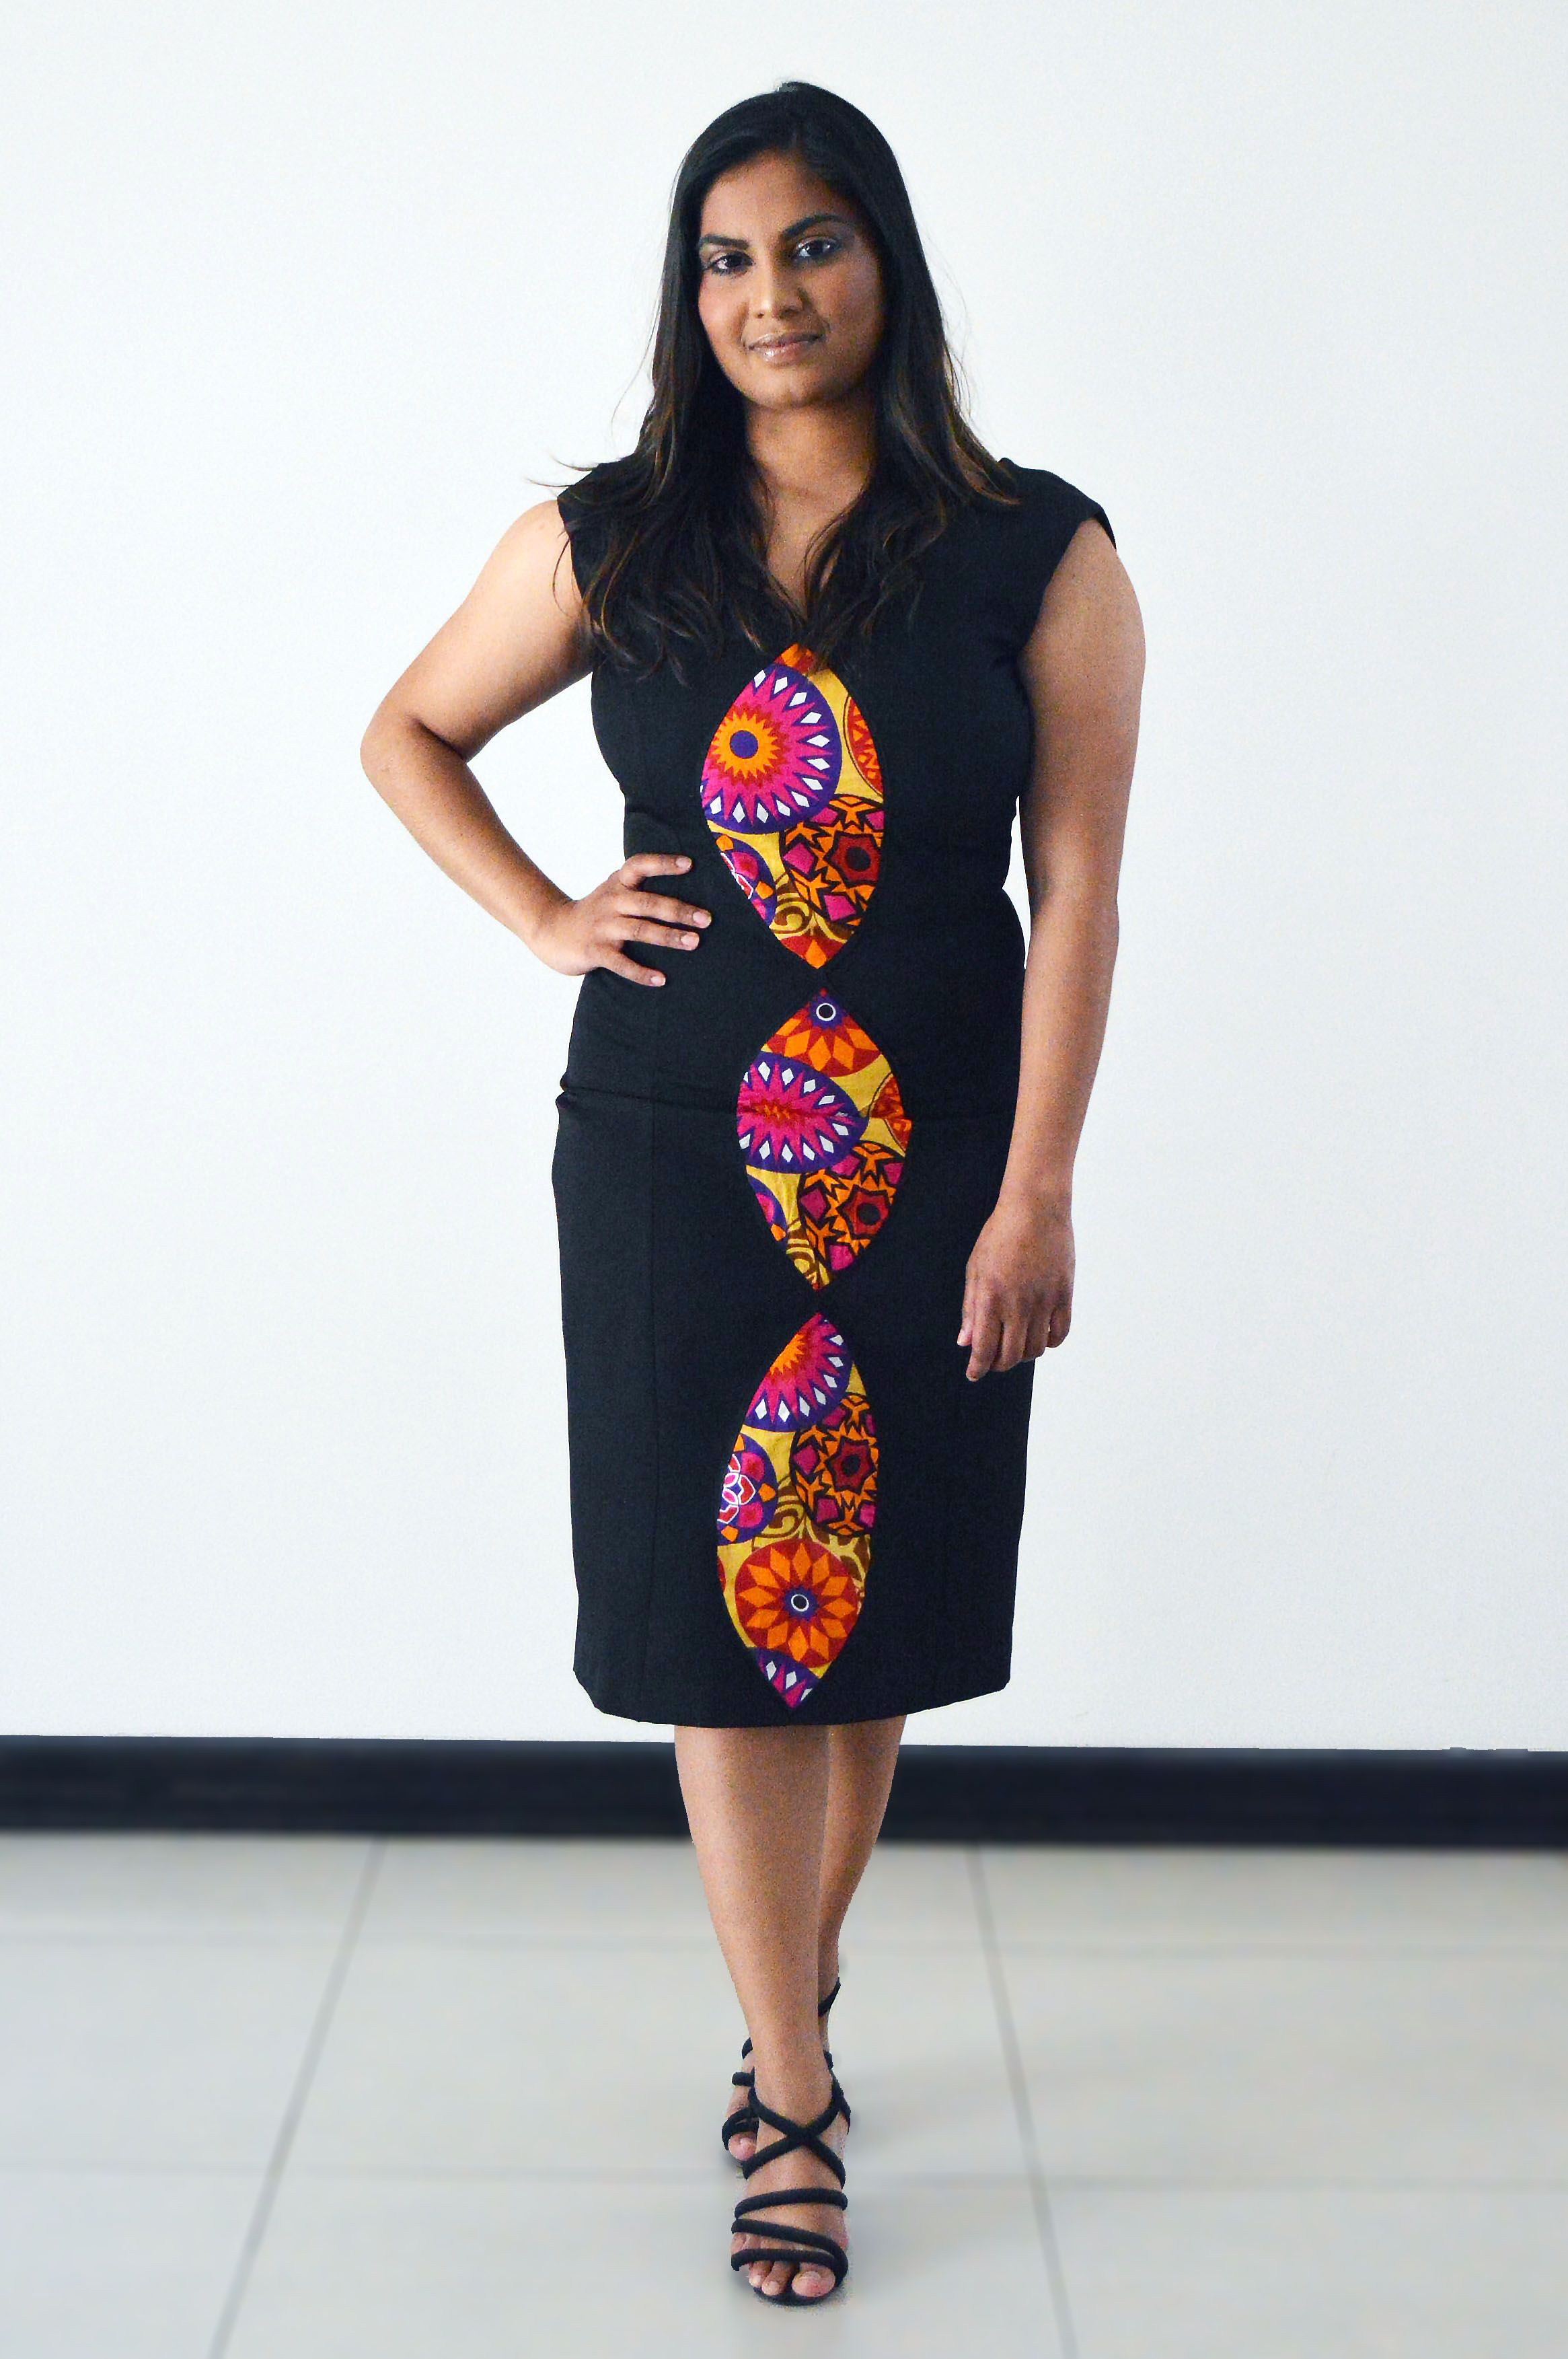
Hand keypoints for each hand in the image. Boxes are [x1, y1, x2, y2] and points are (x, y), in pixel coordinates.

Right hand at [530, 853, 710, 984]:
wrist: (551, 930)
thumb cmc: (595, 912)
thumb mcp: (613, 891)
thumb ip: (640, 889)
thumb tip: (685, 894)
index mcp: (617, 883)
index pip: (640, 866)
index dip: (663, 863)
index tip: (689, 864)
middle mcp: (611, 902)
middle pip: (648, 903)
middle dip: (679, 910)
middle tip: (706, 919)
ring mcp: (603, 927)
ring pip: (640, 931)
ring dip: (668, 937)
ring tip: (694, 942)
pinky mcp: (595, 951)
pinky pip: (621, 963)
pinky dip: (641, 973)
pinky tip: (661, 980)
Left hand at [956, 1194, 1073, 1379]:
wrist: (1035, 1208)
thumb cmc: (1000, 1235)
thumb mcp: (975, 1269)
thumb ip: (970, 1308)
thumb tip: (965, 1342)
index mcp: (991, 1297)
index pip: (984, 1349)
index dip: (978, 1368)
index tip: (974, 1374)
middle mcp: (1018, 1304)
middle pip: (1011, 1356)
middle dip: (999, 1364)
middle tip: (994, 1360)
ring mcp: (1044, 1301)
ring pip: (1036, 1349)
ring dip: (1023, 1355)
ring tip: (1016, 1345)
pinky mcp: (1064, 1295)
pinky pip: (1060, 1334)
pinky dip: (1049, 1343)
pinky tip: (1039, 1336)